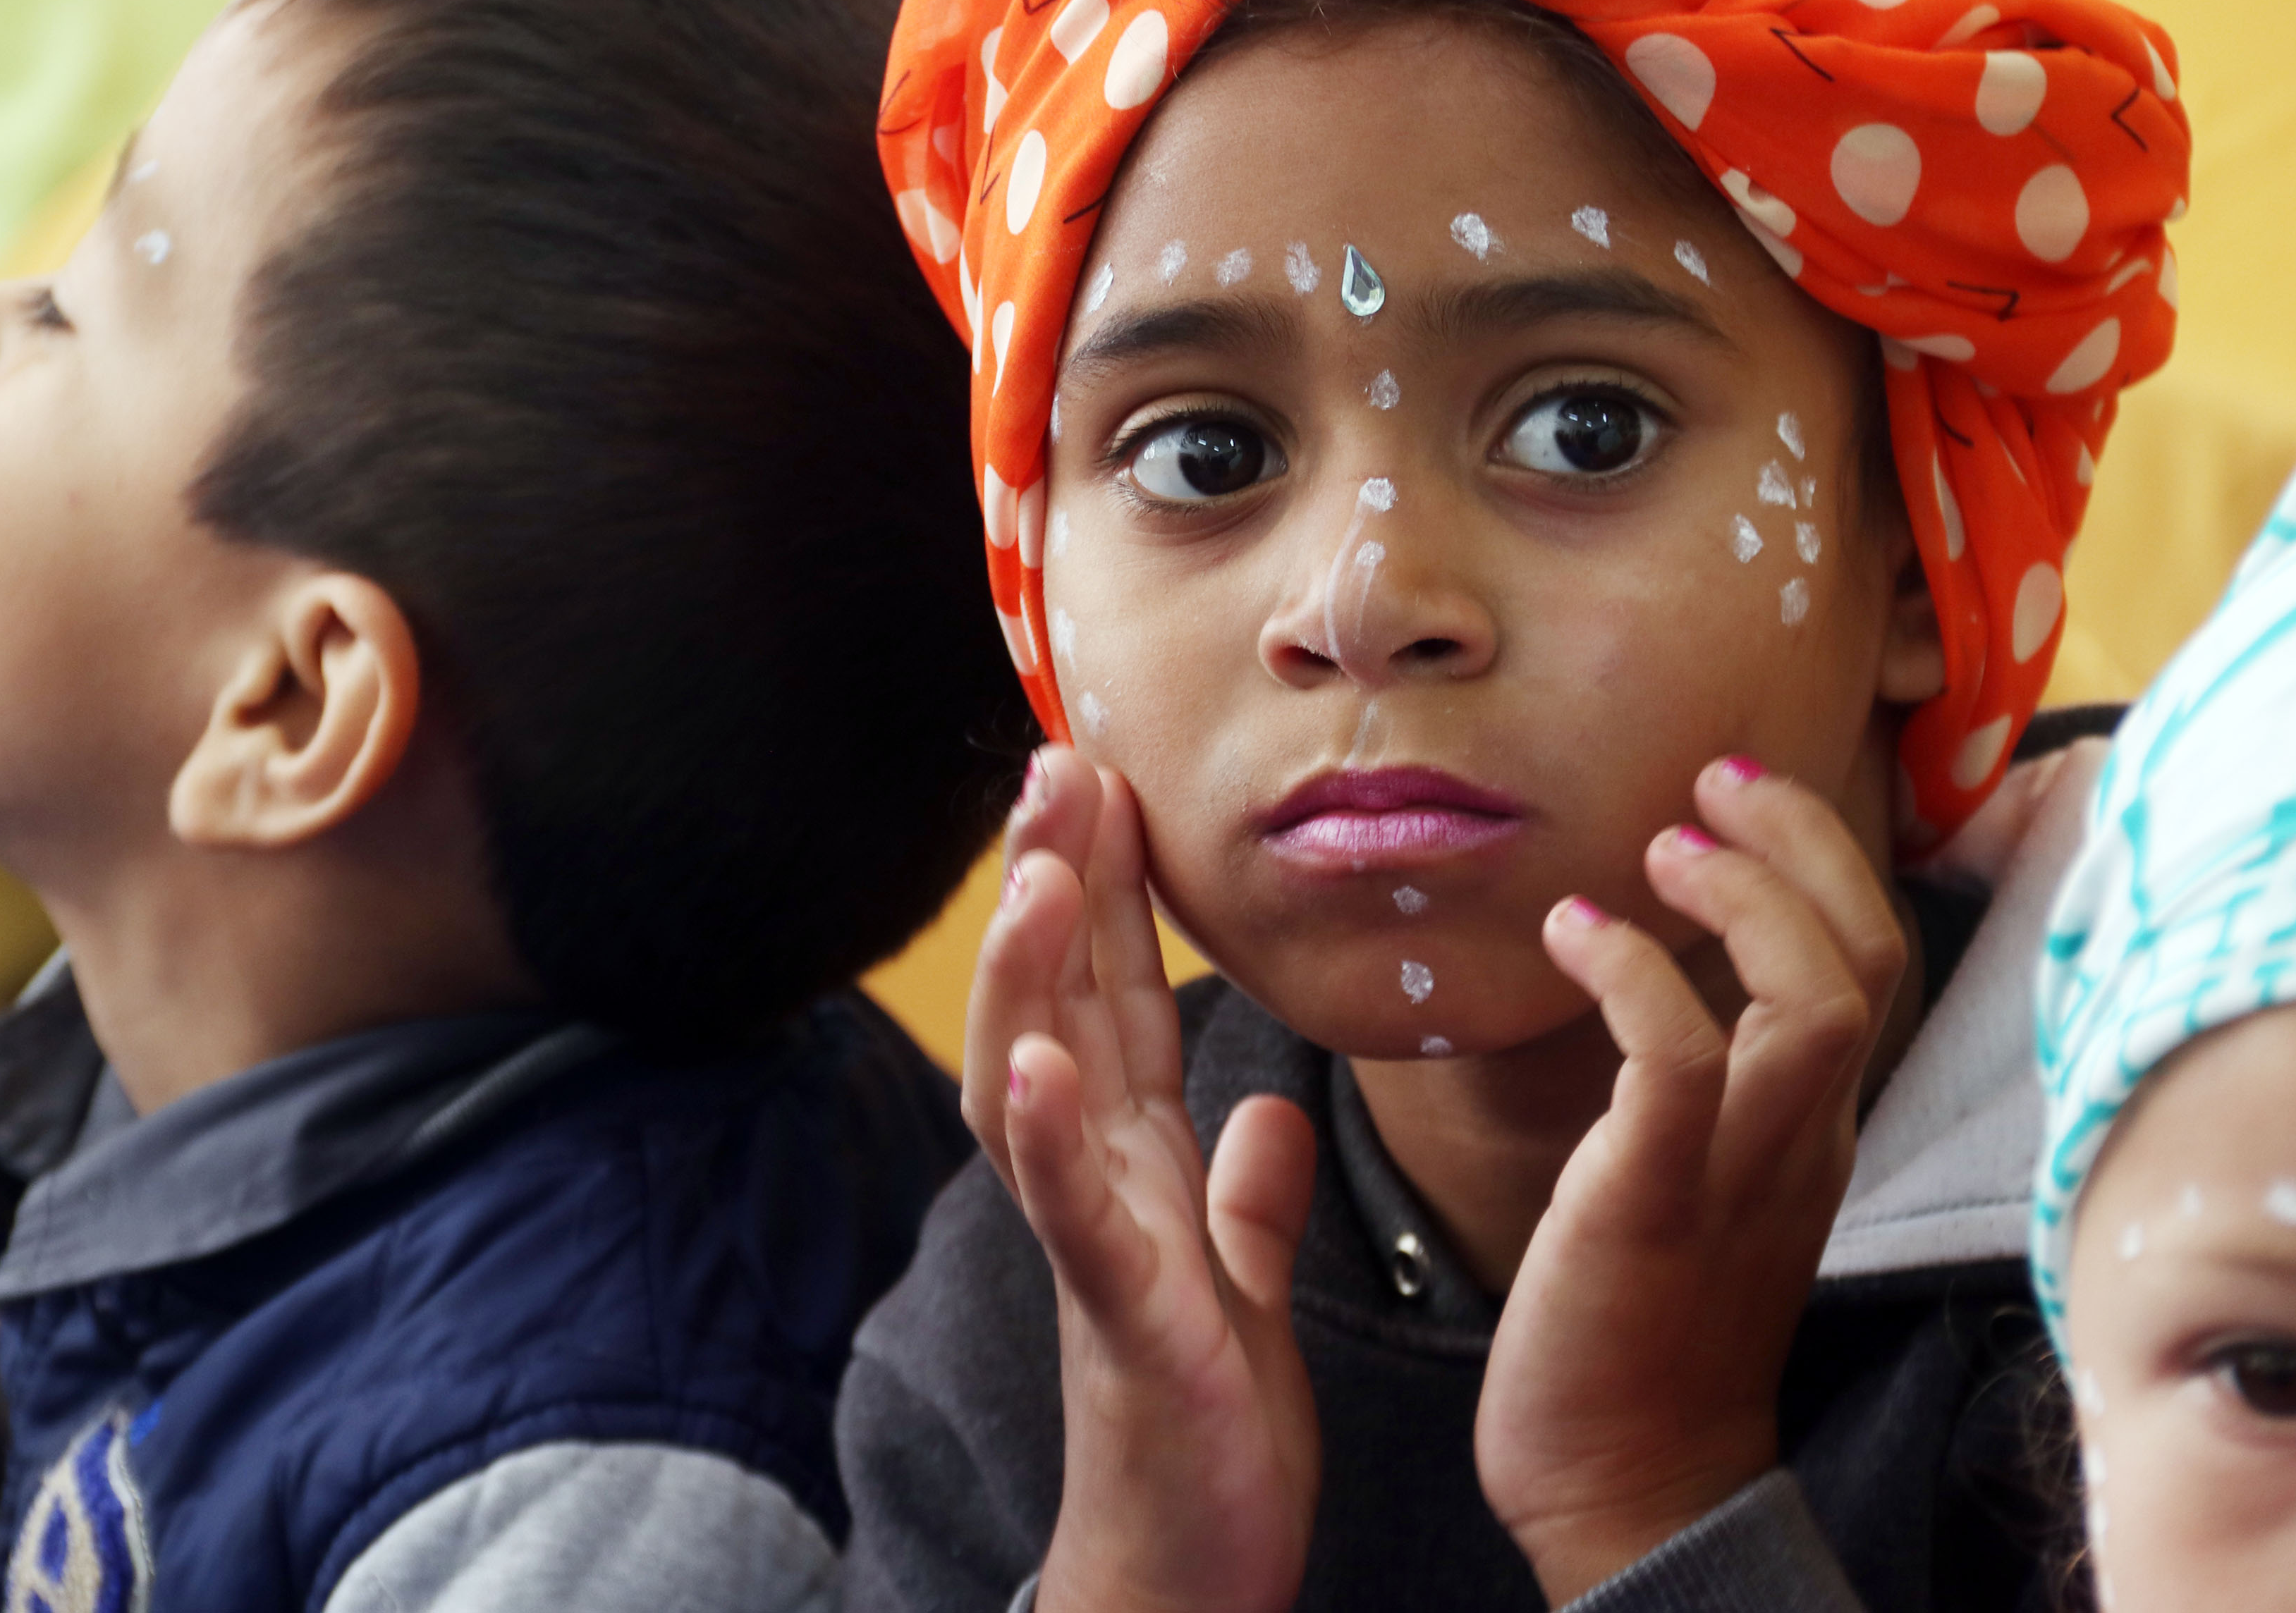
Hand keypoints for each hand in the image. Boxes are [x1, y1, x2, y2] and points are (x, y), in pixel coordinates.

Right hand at [970, 748, 1321, 1612]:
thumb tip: (1264, 1114)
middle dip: (1057, 884)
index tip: (1105, 779)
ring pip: (1043, 1082)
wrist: (1191, 1570)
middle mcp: (1100, 1182)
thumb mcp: (1240, 1284)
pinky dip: (1045, 1136)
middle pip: (1066, 1006)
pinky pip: (1074, 1215)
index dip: (1108, 889)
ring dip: (1031, 977)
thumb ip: (1244, 1196)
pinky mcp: (1120, 1316)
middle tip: (1057, 763)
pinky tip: (1031, 1064)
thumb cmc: (1206, 1429)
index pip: (1117, 997)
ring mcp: (1096, 1244)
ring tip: (1037, 874)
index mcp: (1139, 1165)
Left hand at [1475, 758, 1910, 1605]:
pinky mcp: (1654, 1203)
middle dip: (1803, 846)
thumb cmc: (1641, 1326)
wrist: (1624, 1488)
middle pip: (1867, 958)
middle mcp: (1801, 1141)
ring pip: (1813, 1002)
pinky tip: (1571, 931)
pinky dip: (1631, 974)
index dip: (1823, 861)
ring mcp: (1739, 1173)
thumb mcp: (1700, 1181)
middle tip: (1710, 785)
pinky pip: (1677, 1061)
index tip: (1738, 798)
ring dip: (1742, 900)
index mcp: (1812, 1128)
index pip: (1874, 964)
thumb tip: (1660, 981)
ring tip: (1661, 847)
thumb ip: (1705, 1088)